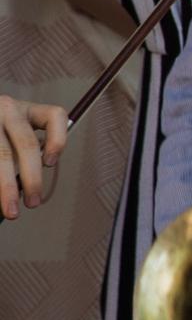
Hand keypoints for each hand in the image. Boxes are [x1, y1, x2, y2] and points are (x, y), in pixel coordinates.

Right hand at [0, 94, 66, 218]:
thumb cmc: (1, 137)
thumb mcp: (13, 136)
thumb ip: (25, 154)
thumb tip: (30, 191)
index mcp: (27, 110)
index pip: (55, 116)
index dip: (58, 140)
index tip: (50, 164)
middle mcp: (8, 109)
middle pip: (27, 143)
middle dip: (32, 178)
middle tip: (33, 204)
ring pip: (3, 155)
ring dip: (7, 185)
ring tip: (10, 210)